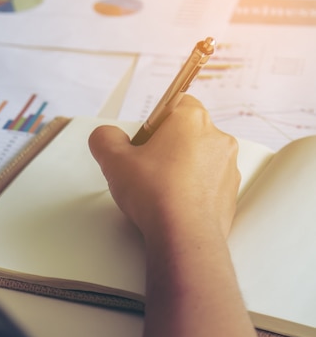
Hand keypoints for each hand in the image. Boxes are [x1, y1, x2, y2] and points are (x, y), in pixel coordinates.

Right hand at [88, 95, 240, 242]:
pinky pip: (207, 181)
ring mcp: (227, 166)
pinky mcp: (230, 192)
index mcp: (191, 120)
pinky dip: (191, 188)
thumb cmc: (155, 194)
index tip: (142, 140)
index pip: (176, 101)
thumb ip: (105, 138)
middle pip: (186, 131)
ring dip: (179, 167)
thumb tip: (106, 136)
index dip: (154, 120)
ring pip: (197, 157)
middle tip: (144, 166)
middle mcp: (216, 137)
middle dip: (165, 145)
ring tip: (156, 189)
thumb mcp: (113, 160)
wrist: (184, 236)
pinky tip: (171, 203)